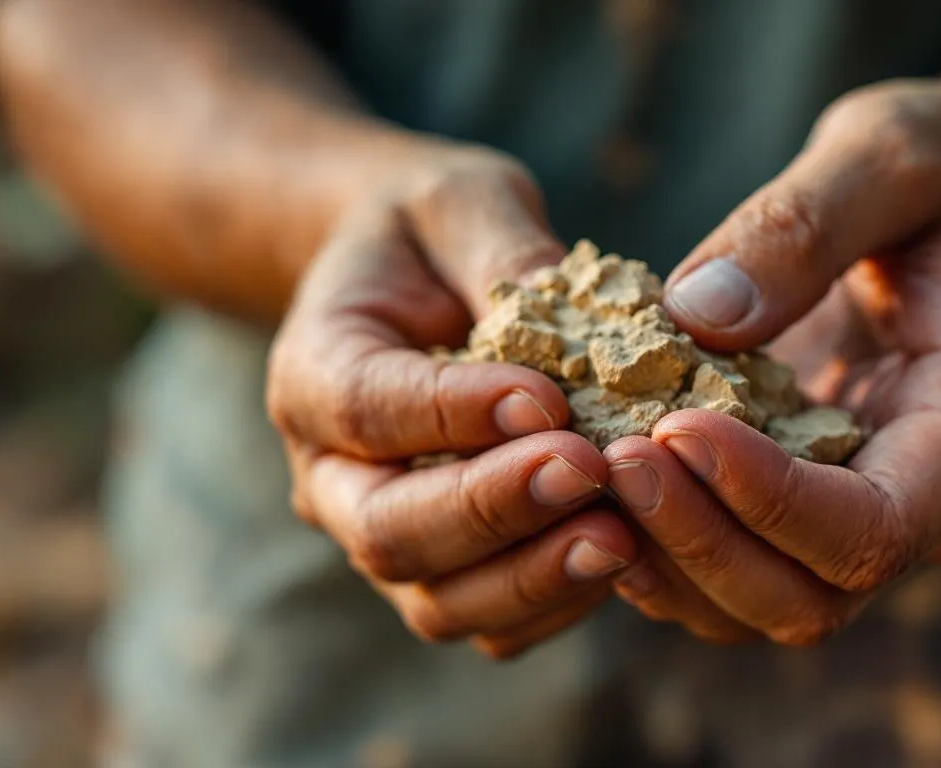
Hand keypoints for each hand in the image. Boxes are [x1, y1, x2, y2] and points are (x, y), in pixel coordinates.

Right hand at [268, 145, 635, 657]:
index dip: (453, 414)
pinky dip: (552, 602)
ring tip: (625, 535)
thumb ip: (504, 254)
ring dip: (531, 576)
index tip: (551, 399)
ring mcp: (380, 533)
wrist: (410, 285)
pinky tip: (628, 556)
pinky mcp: (442, 572)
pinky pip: (488, 622)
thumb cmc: (432, 233)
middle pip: (387, 530)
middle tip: (593, 472)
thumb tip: (578, 322)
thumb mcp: (461, 203)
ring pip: (434, 599)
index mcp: (312, 370)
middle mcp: (329, 473)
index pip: (364, 408)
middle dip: (494, 510)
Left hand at [606, 80, 940, 643]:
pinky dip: (659, 546)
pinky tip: (595, 479)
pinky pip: (728, 569)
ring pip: (758, 605)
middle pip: (810, 597)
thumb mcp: (889, 154)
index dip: (770, 502)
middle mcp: (921, 494)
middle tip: (611, 456)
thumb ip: (803, 225)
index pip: (877, 527)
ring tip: (586, 469)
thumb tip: (697, 316)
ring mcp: (855, 508)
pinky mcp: (799, 499)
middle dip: (701, 542)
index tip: (674, 428)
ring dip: (667, 559)